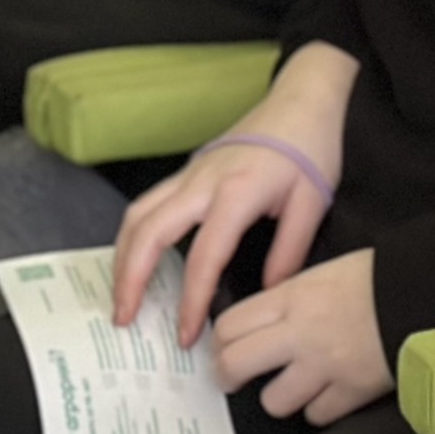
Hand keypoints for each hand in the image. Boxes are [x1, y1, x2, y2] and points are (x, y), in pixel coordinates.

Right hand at [113, 40, 359, 342]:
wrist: (304, 98)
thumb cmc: (312, 147)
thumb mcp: (313, 202)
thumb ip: (290, 251)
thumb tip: (267, 293)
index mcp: (236, 192)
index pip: (203, 257)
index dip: (191, 300)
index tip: (187, 335)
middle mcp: (202, 182)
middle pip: (148, 232)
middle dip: (130, 279)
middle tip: (124, 319)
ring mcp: (190, 173)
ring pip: (138, 214)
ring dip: (122, 256)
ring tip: (121, 295)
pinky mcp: (188, 170)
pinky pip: (147, 203)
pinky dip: (133, 234)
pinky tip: (135, 258)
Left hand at [214, 249, 391, 426]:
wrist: (431, 291)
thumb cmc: (386, 275)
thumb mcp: (328, 272)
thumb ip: (294, 295)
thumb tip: (265, 317)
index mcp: (295, 296)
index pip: (230, 325)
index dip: (221, 340)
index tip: (224, 345)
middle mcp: (301, 332)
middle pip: (235, 364)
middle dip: (229, 375)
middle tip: (235, 375)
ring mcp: (324, 365)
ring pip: (273, 400)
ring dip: (281, 394)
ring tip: (294, 382)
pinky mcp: (350, 391)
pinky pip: (316, 414)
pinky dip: (319, 406)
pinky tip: (329, 389)